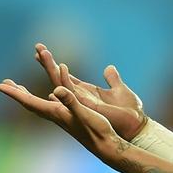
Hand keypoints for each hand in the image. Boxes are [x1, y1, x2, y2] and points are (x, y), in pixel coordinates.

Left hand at [0, 67, 123, 160]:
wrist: (106, 146)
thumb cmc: (97, 130)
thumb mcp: (84, 113)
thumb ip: (70, 101)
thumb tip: (55, 89)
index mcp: (55, 113)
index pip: (29, 102)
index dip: (14, 93)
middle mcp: (55, 115)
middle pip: (29, 103)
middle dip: (16, 93)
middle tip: (3, 84)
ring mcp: (61, 118)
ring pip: (39, 104)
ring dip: (27, 95)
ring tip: (19, 87)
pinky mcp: (69, 118)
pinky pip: (51, 105)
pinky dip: (45, 98)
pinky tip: (49, 96)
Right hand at [32, 43, 147, 140]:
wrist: (136, 126)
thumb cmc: (128, 111)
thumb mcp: (120, 89)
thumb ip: (112, 79)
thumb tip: (109, 68)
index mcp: (85, 93)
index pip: (63, 77)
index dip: (52, 65)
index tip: (40, 52)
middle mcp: (79, 97)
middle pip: (57, 78)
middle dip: (46, 63)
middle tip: (36, 46)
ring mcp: (80, 102)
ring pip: (59, 82)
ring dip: (50, 66)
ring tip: (41, 51)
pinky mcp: (85, 107)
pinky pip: (71, 91)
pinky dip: (65, 79)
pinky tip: (62, 66)